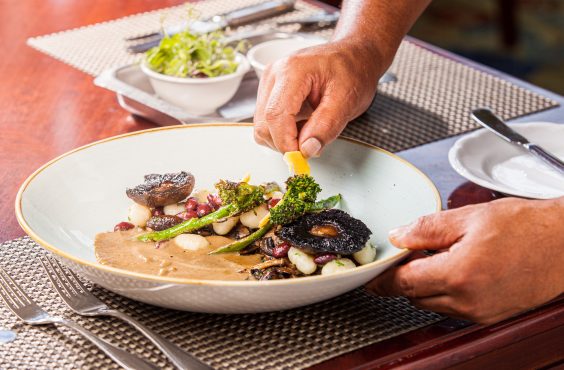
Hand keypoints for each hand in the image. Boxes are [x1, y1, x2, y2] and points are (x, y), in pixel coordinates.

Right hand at [253, 39, 383, 157]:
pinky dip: (283, 130)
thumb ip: (326, 126)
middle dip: (284, 143)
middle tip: (311, 145)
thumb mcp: (348, 101)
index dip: (286, 143)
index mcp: (292, 71)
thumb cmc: (353, 72)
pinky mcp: (270, 91)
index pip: (275, 115)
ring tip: (310, 128)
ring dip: (284, 137)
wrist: (353, 55)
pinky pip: (267, 121)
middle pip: (263, 123)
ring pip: (262, 125)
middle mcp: (274, 74)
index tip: (301, 158)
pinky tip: (303, 122)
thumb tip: (307, 150)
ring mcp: (269, 82)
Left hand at [367, 197, 563, 323]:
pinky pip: (452, 307)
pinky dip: (443, 291)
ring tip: (436, 257)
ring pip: (431, 303)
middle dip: (403, 277)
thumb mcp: (469, 217)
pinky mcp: (489, 315)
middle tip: (406, 254)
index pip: (403, 283)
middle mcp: (467, 301)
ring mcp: (479, 312)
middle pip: (414, 295)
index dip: (382, 278)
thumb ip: (426, 228)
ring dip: (423, 284)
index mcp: (458, 275)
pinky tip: (454, 269)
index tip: (370, 275)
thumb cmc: (526, 228)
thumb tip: (399, 236)